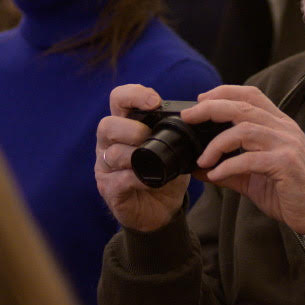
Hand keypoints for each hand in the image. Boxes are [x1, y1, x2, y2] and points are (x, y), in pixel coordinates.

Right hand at [95, 84, 193, 232]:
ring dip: (135, 155)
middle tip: (148, 136)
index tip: (154, 101)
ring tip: (152, 161)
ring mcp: (105, 167)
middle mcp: (109, 143)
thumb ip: (178, 130)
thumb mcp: (175, 147)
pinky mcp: (109, 189)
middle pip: (107, 124)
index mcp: (124, 125)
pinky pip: (119, 180)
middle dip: (131, 128)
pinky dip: (137, 179)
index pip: (119, 99)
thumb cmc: (164, 172)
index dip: (133, 94)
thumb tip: (199, 114)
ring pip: (112, 153)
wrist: (161, 210)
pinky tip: (151, 181)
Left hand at [184, 85, 304, 234]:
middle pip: (243, 106)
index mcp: (279, 125)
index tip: (200, 100)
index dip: (224, 92)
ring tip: (203, 159)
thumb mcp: (252, 177)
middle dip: (211, 108)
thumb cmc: (287, 193)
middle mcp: (284, 129)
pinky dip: (228, 166)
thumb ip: (228, 169)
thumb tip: (197, 167)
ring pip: (244, 129)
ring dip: (217, 143)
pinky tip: (215, 174)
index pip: (251, 95)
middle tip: (189, 116)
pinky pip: (250, 159)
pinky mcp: (285, 164)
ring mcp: (287, 144)